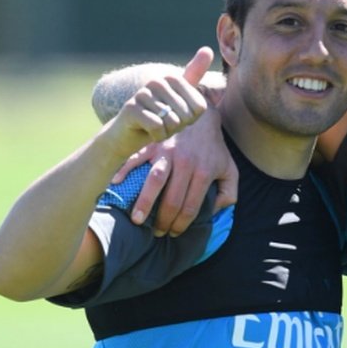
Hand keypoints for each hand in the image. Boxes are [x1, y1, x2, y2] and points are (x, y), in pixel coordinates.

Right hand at [110, 47, 211, 156]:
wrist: (128, 135)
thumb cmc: (160, 119)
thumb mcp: (183, 101)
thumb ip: (195, 78)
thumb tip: (208, 49)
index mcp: (172, 78)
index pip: (199, 107)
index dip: (190, 120)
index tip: (176, 117)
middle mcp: (157, 82)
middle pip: (186, 115)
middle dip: (178, 127)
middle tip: (163, 124)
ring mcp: (143, 93)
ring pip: (172, 122)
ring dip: (166, 132)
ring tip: (154, 127)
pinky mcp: (131, 108)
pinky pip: (158, 127)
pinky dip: (156, 136)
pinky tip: (146, 132)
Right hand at [111, 49, 238, 236]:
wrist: (202, 113)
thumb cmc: (215, 146)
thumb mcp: (230, 168)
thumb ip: (229, 192)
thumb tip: (216, 212)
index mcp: (204, 172)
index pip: (191, 206)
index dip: (182, 225)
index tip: (175, 233)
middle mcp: (185, 163)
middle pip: (171, 200)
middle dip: (163, 221)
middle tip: (157, 233)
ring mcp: (167, 152)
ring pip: (153, 182)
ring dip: (144, 204)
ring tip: (137, 220)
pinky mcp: (154, 143)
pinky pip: (137, 159)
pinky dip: (125, 172)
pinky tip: (116, 185)